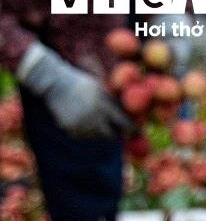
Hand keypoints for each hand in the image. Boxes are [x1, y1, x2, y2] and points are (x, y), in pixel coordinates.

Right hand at [16, 44, 132, 140]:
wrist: (54, 83)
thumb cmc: (82, 84)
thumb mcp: (101, 88)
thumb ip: (114, 102)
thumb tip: (134, 115)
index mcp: (103, 105)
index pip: (124, 124)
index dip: (132, 129)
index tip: (137, 132)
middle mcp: (93, 117)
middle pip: (112, 135)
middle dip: (116, 133)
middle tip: (117, 131)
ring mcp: (81, 124)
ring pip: (98, 137)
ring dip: (100, 132)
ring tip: (93, 120)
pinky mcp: (70, 129)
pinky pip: (84, 136)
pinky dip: (86, 132)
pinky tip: (82, 121)